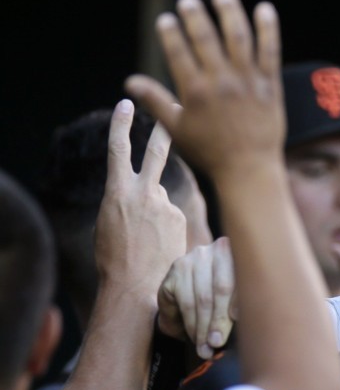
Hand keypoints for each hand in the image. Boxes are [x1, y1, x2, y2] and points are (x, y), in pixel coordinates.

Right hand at [95, 99, 186, 297]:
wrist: (135, 285)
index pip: (118, 149)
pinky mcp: (181, 218)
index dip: (121, 125)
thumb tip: (147, 194)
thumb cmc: (114, 257)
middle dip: (164, 130)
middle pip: (156, 153)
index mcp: (117, 191)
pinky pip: (173, 218)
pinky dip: (167, 229)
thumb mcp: (109, 222)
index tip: (125, 105)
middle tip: (175, 109)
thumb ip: (127, 200)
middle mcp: (144, 193)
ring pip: (162, 200)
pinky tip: (160, 246)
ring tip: (148, 242)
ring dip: (156, 216)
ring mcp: (165, 205)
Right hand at [125, 0, 284, 180]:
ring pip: (238, 38)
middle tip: (188, 1)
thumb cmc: (211, 153)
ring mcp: (247, 82)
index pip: (178, 52)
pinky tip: (263, 8)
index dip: (170, 33)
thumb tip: (130, 83)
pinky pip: (270, 51)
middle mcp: (220, 82)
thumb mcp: (177, 129)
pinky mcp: (269, 85)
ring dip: (229, 12)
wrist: (250, 169)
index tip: (167, 20)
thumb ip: (155, 101)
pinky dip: (267, 28)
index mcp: (195, 91)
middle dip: (195, 16)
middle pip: (205, 38)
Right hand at [157, 236, 235, 358]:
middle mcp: (218, 250)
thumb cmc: (229, 296)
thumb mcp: (242, 297)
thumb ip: (244, 308)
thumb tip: (247, 334)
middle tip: (216, 343)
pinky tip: (194, 335)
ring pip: (200, 298)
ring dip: (202, 327)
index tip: (237, 320)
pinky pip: (183, 301)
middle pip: (220, 289)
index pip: (243, 278)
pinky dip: (189, 322)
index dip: (240, 300)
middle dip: (218, 321)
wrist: (197, 286)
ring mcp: (195, 258)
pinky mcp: (176, 269)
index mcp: (244, 255)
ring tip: (205, 346)